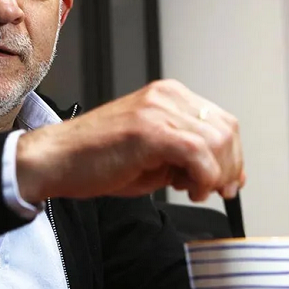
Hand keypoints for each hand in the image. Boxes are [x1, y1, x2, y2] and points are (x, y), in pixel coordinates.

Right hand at [16, 79, 244, 202]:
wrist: (56, 159)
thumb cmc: (96, 159)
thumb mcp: (153, 155)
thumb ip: (187, 158)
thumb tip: (222, 174)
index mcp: (168, 96)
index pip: (221, 121)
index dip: (232, 156)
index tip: (228, 181)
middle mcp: (166, 97)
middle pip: (226, 130)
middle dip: (228, 167)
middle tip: (215, 191)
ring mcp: (158, 110)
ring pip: (217, 142)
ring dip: (214, 175)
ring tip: (192, 190)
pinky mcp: (149, 130)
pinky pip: (197, 154)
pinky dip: (201, 178)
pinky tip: (186, 188)